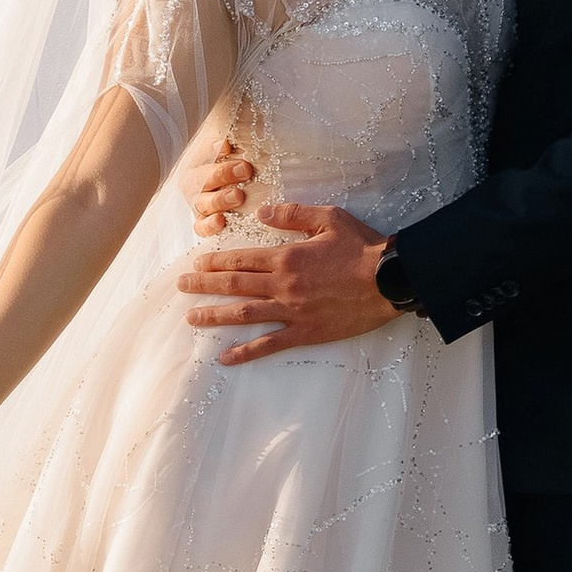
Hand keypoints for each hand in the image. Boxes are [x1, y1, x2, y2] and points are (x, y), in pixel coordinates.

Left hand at [178, 204, 396, 362]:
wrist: (390, 280)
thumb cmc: (363, 248)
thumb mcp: (329, 218)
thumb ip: (293, 215)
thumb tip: (262, 214)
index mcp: (287, 256)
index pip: (241, 259)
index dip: (216, 261)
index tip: (196, 263)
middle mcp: (282, 285)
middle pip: (234, 284)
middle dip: (204, 285)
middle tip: (181, 286)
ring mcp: (292, 311)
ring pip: (243, 314)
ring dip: (214, 315)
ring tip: (191, 318)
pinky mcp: (305, 332)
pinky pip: (269, 344)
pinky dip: (245, 352)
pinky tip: (225, 357)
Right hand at [189, 139, 256, 235]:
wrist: (253, 190)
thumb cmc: (247, 164)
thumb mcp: (245, 147)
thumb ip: (242, 136)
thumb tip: (240, 134)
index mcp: (201, 158)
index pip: (201, 150)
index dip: (211, 149)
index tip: (228, 146)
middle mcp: (195, 180)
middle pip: (199, 177)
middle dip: (221, 173)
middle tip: (245, 170)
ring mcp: (199, 202)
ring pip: (201, 202)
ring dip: (219, 199)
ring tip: (239, 195)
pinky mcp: (204, 223)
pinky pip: (201, 227)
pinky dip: (209, 225)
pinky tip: (221, 220)